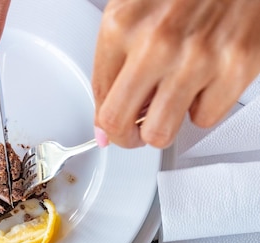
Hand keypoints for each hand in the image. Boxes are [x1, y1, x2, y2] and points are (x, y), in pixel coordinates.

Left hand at [93, 0, 259, 148]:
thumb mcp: (136, 7)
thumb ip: (117, 61)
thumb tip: (106, 124)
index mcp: (124, 24)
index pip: (100, 101)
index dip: (107, 121)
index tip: (113, 127)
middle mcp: (157, 43)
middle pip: (122, 127)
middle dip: (128, 137)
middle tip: (137, 130)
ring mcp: (197, 58)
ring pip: (160, 134)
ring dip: (164, 126)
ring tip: (171, 103)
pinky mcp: (235, 68)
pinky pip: (204, 119)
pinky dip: (202, 106)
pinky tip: (204, 80)